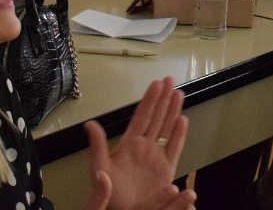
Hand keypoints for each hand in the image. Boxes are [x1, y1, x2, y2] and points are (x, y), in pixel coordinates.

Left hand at [82, 77, 195, 209]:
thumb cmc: (109, 192)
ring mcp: (156, 156)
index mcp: (129, 143)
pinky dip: (179, 134)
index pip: (141, 116)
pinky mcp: (166, 170)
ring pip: (167, 128)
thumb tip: (90, 124)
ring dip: (173, 110)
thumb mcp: (99, 169)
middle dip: (163, 98)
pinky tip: (183, 120)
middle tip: (169, 79)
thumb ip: (97, 147)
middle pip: (156, 116)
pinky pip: (175, 148)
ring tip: (179, 93)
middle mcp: (144, 146)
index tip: (156, 83)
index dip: (149, 99)